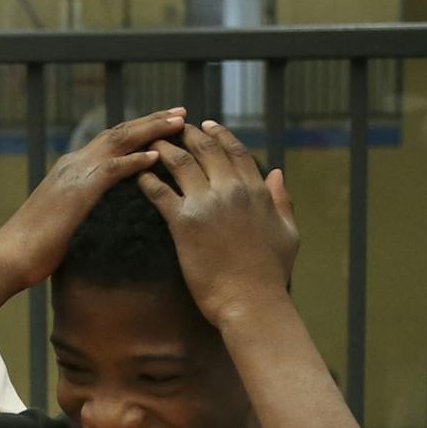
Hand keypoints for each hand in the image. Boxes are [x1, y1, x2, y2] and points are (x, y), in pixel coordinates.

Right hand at [0, 108, 185, 287]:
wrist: (7, 258)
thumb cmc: (34, 250)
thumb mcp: (65, 222)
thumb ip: (82, 210)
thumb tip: (98, 218)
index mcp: (71, 170)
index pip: (112, 141)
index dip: (140, 131)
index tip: (166, 124)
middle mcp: (73, 164)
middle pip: (120, 132)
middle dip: (152, 120)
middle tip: (181, 112)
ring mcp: (73, 175)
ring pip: (119, 141)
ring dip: (151, 130)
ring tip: (179, 122)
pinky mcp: (76, 192)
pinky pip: (111, 170)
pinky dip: (135, 160)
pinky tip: (157, 154)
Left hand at [137, 120, 298, 330]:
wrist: (251, 302)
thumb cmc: (271, 274)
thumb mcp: (288, 232)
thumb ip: (282, 200)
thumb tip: (277, 173)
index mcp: (256, 190)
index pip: (235, 151)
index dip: (219, 134)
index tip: (206, 125)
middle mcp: (231, 190)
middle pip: (205, 149)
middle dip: (187, 134)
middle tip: (171, 128)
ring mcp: (207, 204)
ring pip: (180, 162)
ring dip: (164, 149)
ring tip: (151, 143)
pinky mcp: (183, 223)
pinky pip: (160, 192)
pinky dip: (147, 179)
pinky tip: (138, 174)